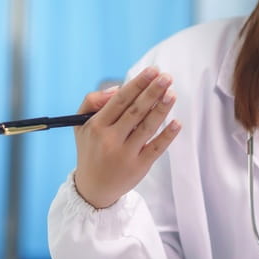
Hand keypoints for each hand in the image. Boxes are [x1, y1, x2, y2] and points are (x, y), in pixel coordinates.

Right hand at [73, 66, 180, 208]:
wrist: (93, 188)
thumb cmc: (91, 148)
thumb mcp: (81, 124)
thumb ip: (93, 101)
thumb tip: (118, 88)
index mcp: (96, 126)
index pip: (119, 100)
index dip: (137, 84)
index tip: (152, 71)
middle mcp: (110, 139)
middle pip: (135, 111)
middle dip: (152, 92)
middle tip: (166, 77)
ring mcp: (126, 154)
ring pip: (146, 127)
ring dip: (161, 109)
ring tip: (172, 93)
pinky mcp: (139, 167)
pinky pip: (156, 148)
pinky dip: (167, 135)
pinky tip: (176, 122)